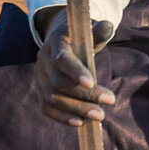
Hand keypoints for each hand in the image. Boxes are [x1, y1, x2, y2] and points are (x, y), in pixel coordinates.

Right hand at [34, 8, 116, 125]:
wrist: (61, 39)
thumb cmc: (82, 36)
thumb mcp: (90, 29)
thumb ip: (99, 30)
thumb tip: (108, 26)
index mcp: (56, 42)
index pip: (62, 59)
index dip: (75, 71)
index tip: (91, 83)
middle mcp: (43, 60)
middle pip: (58, 83)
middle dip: (83, 95)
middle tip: (108, 103)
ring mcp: (39, 77)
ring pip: (52, 98)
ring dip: (75, 109)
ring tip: (99, 115)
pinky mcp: (40, 91)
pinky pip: (47, 108)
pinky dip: (62, 117)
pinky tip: (80, 123)